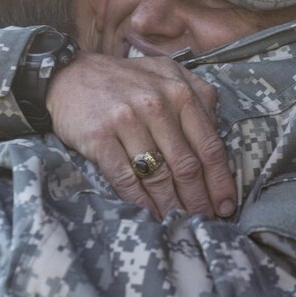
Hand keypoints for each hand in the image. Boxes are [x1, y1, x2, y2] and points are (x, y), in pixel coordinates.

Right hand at [47, 52, 235, 218]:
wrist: (68, 75)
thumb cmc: (124, 81)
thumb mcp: (167, 74)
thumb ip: (198, 96)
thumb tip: (219, 131)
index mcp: (179, 92)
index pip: (209, 145)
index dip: (221, 180)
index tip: (227, 204)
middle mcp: (156, 105)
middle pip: (187, 165)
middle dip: (199, 200)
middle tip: (205, 220)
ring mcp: (126, 121)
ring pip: (158, 175)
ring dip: (172, 206)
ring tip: (181, 222)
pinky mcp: (99, 137)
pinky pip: (125, 178)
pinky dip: (140, 202)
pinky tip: (150, 215)